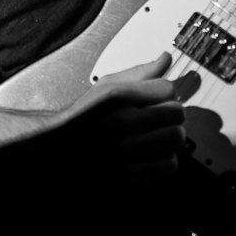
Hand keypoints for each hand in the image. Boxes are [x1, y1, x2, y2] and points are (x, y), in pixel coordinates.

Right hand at [64, 51, 185, 180]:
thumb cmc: (84, 117)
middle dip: (172, 113)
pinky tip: (152, 153)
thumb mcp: (106, 86)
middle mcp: (122, 124)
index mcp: (117, 98)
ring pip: (176, 140)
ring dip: (170, 137)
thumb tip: (165, 58)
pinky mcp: (130, 177)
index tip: (159, 96)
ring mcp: (127, 153)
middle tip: (162, 116)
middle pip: (177, 114)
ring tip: (157, 135)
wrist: (59, 151)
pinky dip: (165, 159)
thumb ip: (139, 73)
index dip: (166, 91)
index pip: (167, 88)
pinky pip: (169, 165)